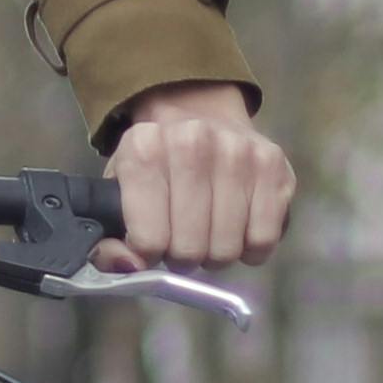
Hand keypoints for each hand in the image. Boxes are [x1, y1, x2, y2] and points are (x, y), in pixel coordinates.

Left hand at [104, 83, 293, 272]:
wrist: (198, 114)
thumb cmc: (156, 167)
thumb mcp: (117, 195)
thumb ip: (109, 243)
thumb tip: (131, 268)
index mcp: (143, 148)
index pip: (149, 240)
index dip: (148, 254)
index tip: (151, 242)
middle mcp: (192, 141)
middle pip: (190, 249)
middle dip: (183, 257)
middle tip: (181, 239)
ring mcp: (238, 151)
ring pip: (227, 249)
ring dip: (216, 254)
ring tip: (208, 231)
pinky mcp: (273, 165)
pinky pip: (263, 239)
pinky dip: (250, 248)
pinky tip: (237, 228)